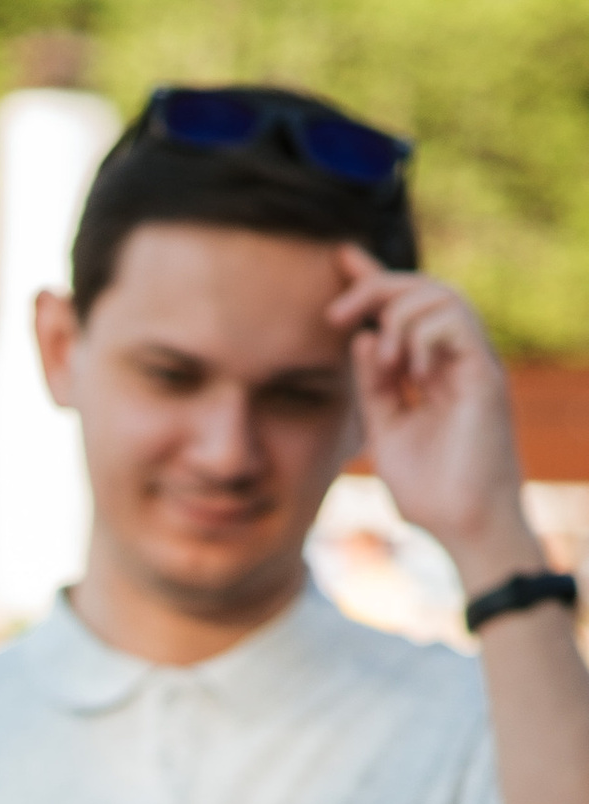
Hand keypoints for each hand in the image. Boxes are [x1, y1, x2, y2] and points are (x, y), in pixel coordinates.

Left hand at [328, 249, 531, 582]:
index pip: (403, 311)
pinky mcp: (485, 372)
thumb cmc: (430, 491)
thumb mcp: (385, 431)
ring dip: (398, 316)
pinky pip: (454, 322)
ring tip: (383, 361)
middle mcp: (456, 358)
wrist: (464, 528)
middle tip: (336, 315)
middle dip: (374, 288)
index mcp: (432, 369)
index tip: (339, 258)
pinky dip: (422, 337)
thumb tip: (362, 338)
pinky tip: (411, 374)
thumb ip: (373, 387)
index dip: (373, 279)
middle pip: (421, 290)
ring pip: (440, 295)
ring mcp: (473, 361)